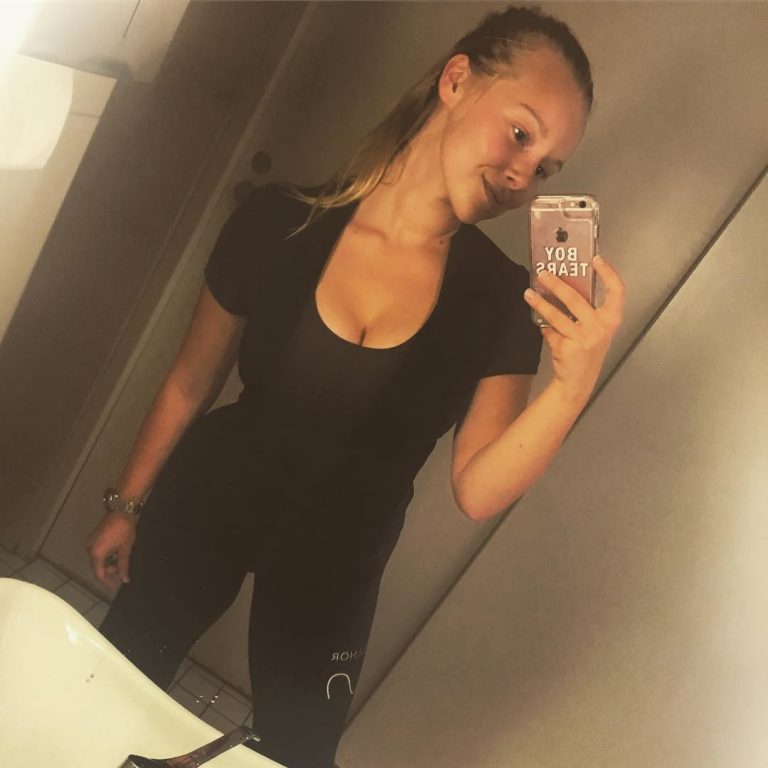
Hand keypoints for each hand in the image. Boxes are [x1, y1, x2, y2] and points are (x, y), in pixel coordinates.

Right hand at [84, 512, 136, 589]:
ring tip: (120, 562)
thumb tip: (124, 579)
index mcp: (96, 553)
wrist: (121, 510)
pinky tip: (115, 555)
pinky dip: (105, 556)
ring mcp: (90, 543)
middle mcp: (89, 549)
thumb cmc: (124, 530)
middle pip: (96, 567)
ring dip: (107, 563)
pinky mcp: (93, 538)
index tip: (115, 586)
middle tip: (121, 572)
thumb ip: (123, 566)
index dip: (107, 582)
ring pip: (97, 559)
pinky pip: (97, 552)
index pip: (99, 573)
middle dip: (108, 571)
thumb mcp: (125, 549)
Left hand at [524, 254, 624, 403]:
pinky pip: (550, 331)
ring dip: (540, 303)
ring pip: (556, 315)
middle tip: (543, 274)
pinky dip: (544, 327)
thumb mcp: (596, 329)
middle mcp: (600, 327)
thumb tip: (565, 284)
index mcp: (612, 319)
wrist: (579, 380)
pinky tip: (540, 324)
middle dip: (556, 284)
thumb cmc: (588, 350)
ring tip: (529, 294)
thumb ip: (587, 310)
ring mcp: (583, 338)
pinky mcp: (567, 347)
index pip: (617, 291)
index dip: (608, 273)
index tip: (596, 259)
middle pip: (575, 299)